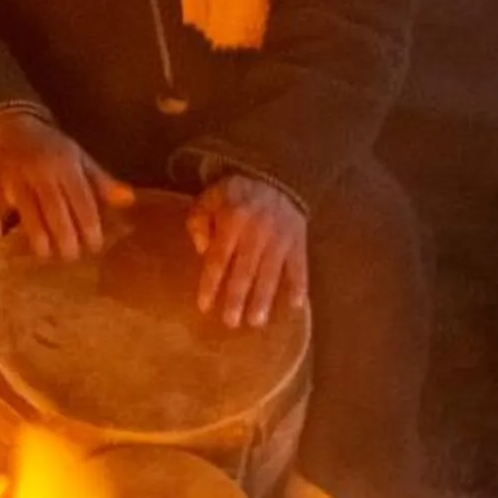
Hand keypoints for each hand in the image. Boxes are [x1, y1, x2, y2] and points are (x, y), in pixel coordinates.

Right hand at [0, 111, 133, 260]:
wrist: (8, 127)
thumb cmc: (49, 147)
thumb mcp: (78, 158)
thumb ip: (101, 181)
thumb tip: (129, 199)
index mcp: (66, 164)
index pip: (81, 198)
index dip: (88, 223)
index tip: (95, 245)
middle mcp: (41, 172)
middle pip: (54, 209)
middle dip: (64, 235)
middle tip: (71, 257)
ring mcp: (15, 179)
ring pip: (27, 212)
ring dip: (36, 236)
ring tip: (45, 255)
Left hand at [187, 173, 307, 329]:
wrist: (276, 175)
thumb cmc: (235, 193)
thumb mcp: (208, 199)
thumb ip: (198, 223)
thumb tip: (204, 253)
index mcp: (231, 221)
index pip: (218, 259)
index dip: (211, 284)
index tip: (204, 306)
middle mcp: (257, 232)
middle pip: (245, 271)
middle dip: (237, 299)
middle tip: (231, 322)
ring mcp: (280, 238)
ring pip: (271, 273)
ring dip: (264, 299)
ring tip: (257, 322)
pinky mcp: (299, 241)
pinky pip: (300, 266)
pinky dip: (299, 286)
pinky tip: (296, 306)